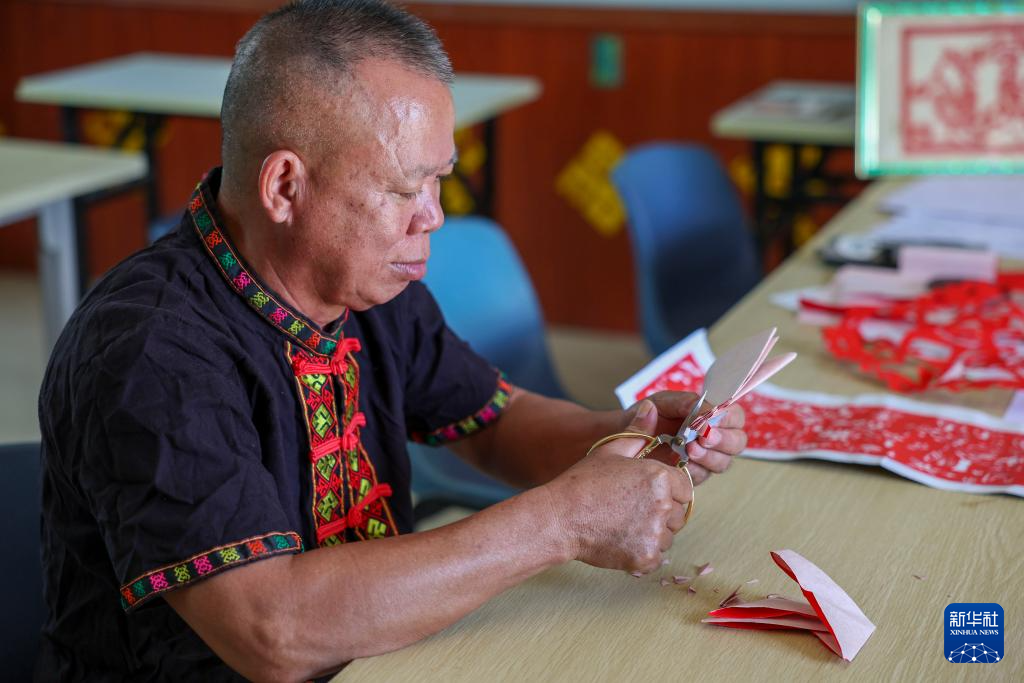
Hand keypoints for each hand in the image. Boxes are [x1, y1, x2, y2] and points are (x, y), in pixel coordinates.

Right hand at [541, 400, 690, 573]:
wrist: (560, 518)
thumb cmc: (583, 482)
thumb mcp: (610, 450)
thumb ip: (637, 431)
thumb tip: (651, 408)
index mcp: (659, 477)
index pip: (685, 486)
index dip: (668, 489)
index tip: (645, 492)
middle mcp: (663, 505)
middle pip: (680, 512)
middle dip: (662, 511)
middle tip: (631, 508)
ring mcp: (655, 534)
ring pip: (669, 535)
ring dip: (654, 531)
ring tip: (624, 523)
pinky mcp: (646, 557)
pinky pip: (657, 555)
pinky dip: (644, 551)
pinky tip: (622, 539)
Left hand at [627, 392, 746, 485]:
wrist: (626, 433)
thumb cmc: (649, 414)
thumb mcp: (664, 401)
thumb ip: (684, 402)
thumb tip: (703, 409)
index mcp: (712, 416)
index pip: (735, 416)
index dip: (728, 419)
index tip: (709, 420)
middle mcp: (714, 438)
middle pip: (737, 443)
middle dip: (723, 440)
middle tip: (704, 437)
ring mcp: (705, 458)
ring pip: (723, 462)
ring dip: (709, 456)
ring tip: (689, 449)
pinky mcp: (692, 475)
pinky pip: (702, 476)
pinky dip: (693, 470)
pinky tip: (682, 463)